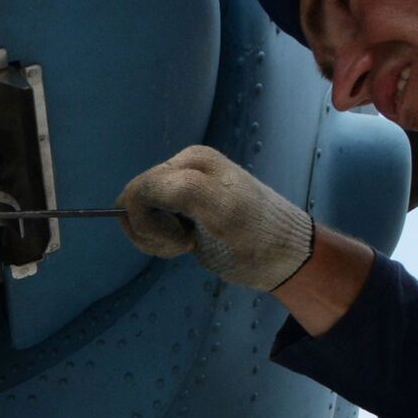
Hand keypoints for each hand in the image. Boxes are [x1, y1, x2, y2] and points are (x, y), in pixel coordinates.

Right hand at [116, 145, 314, 291]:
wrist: (284, 255)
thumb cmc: (256, 236)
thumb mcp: (223, 209)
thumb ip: (181, 190)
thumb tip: (136, 193)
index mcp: (190, 161)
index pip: (139, 189)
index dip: (148, 222)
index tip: (186, 237)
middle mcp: (181, 169)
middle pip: (133, 201)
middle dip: (152, 231)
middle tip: (186, 242)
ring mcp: (179, 190)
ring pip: (136, 215)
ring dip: (155, 239)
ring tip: (187, 243)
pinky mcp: (178, 211)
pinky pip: (147, 224)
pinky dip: (159, 242)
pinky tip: (186, 243)